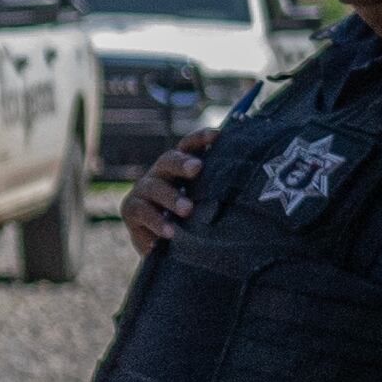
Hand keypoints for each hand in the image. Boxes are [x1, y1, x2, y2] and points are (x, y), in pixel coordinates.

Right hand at [121, 142, 206, 256]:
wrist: (162, 246)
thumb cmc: (190, 220)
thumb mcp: (205, 204)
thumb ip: (216, 192)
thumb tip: (251, 186)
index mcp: (179, 167)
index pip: (188, 146)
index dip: (200, 138)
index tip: (217, 136)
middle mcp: (160, 173)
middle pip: (168, 161)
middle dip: (182, 163)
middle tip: (197, 168)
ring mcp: (142, 190)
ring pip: (154, 187)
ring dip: (171, 197)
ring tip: (187, 210)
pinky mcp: (130, 210)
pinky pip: (141, 212)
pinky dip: (156, 222)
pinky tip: (170, 233)